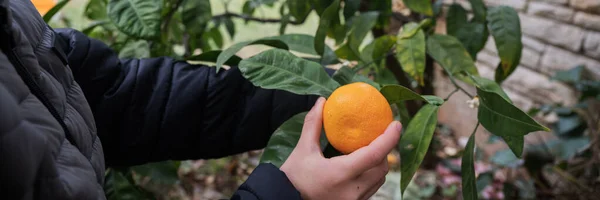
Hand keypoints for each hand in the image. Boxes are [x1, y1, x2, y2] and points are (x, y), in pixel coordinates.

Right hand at [280, 97, 401, 199]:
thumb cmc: (293, 176)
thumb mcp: (303, 149)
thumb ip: (314, 124)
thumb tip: (322, 101)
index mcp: (341, 174)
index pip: (374, 154)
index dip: (389, 138)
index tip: (396, 123)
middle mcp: (352, 191)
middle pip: (381, 168)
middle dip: (384, 152)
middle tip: (381, 136)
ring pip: (378, 181)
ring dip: (378, 165)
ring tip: (372, 150)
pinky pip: (370, 190)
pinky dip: (370, 177)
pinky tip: (361, 167)